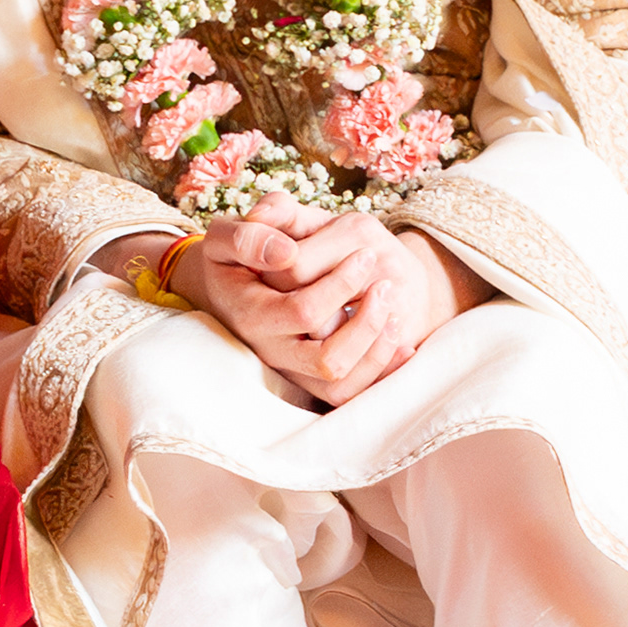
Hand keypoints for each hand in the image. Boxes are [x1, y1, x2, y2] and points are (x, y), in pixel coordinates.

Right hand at [174, 204, 478, 406]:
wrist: (230, 286)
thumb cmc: (234, 255)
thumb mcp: (226, 235)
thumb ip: (249, 236)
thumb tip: (285, 253)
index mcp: (252, 315)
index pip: (304, 311)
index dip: (340, 283)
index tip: (365, 253)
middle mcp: (271, 350)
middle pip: (328, 357)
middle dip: (366, 321)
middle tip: (385, 284)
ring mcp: (290, 368)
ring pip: (340, 379)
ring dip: (375, 348)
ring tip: (390, 309)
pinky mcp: (308, 378)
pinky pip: (349, 391)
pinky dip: (381, 369)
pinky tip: (401, 343)